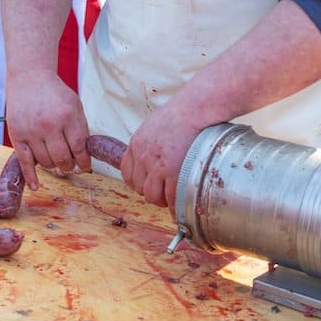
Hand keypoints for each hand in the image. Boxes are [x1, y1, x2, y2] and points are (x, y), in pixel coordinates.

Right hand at [5, 72, 90, 189]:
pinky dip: (31, 177)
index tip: (85, 166)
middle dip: (69, 167)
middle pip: (62, 159)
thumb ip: (80, 128)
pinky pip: (25, 162)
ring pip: (46, 162)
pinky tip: (36, 186)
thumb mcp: (75, 105)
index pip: (79, 148)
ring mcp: (31, 131)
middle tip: (71, 166)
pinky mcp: (17, 135)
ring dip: (54, 167)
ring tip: (56, 162)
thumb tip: (84, 155)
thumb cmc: (54, 93)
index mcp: (67, 116)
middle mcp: (49, 124)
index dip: (84, 161)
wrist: (29, 78)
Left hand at [120, 102, 202, 216]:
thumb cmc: (180, 115)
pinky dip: (174, 207)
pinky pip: (170, 198)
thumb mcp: (153, 125)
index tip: (146, 184)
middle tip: (162, 192)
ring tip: (171, 199)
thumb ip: (148, 142)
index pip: (126, 172)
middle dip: (149, 192)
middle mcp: (143, 156)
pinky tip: (179, 209)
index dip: (136, 181)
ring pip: (151, 196)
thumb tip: (151, 153)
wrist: (193, 110)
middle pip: (138, 187)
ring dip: (161, 200)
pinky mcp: (173, 172)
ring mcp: (157, 166)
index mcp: (136, 144)